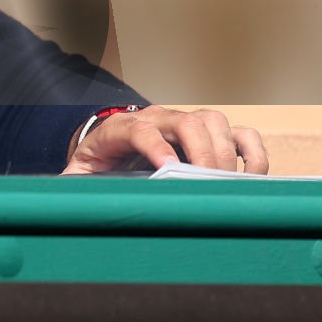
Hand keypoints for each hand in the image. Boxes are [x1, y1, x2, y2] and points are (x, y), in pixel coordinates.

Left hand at [62, 106, 268, 174]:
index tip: (169, 170)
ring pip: (213, 121)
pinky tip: (248, 178)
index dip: (155, 147)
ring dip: (226, 153)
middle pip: (186, 122)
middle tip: (208, 185)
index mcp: (119, 129)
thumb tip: (69, 201)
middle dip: (201, 153)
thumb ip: (75, 187)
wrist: (108, 149)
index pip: (138, 129)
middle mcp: (156, 119)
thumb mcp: (79, 177)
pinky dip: (251, 154)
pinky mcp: (209, 134)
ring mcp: (185, 123)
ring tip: (225, 184)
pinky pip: (241, 133)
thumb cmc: (97, 167)